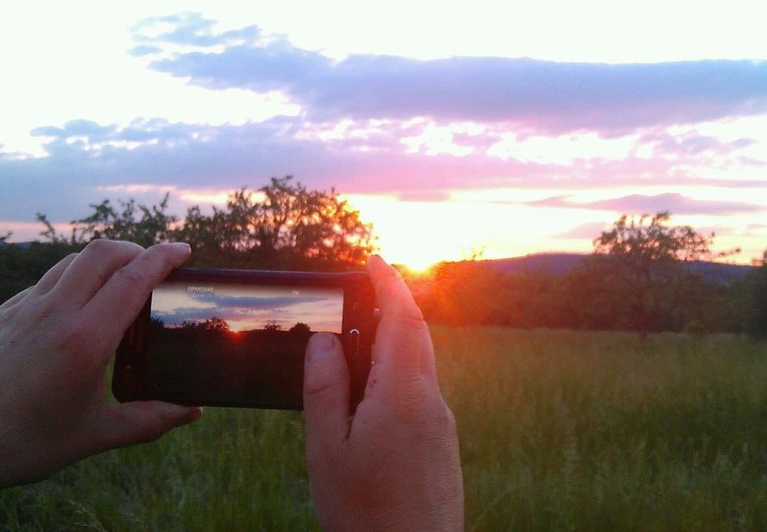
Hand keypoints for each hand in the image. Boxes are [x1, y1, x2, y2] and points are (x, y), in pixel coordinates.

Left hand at [0, 240, 200, 526]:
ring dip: (100, 262)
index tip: (184, 250)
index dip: (163, 256)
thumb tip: (192, 411)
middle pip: (101, 253)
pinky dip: (67, 285)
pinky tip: (71, 312)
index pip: (132, 278)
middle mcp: (54, 313)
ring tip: (115, 282)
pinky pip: (41, 286)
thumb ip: (149, 420)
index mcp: (84, 339)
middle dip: (134, 249)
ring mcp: (22, 309)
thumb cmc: (23, 443)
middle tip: (153, 264)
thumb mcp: (95, 435)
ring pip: (69, 263)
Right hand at [303, 255, 463, 531]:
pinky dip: (398, 371)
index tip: (373, 259)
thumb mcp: (328, 450)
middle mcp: (431, 401)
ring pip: (420, 364)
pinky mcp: (441, 444)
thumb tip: (326, 339)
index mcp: (404, 394)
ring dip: (394, 340)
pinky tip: (370, 392)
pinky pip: (421, 390)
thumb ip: (325, 388)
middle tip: (362, 290)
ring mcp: (441, 423)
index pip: (402, 319)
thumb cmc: (365, 513)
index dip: (389, 284)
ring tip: (356, 341)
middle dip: (393, 305)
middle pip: (416, 336)